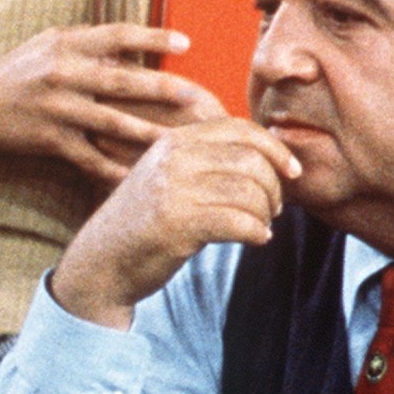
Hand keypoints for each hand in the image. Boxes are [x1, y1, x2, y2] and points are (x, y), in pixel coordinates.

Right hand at [0, 23, 225, 185]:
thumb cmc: (18, 71)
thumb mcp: (48, 45)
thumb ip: (88, 43)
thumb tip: (133, 45)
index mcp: (65, 45)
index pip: (116, 35)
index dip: (152, 37)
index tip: (186, 42)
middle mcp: (62, 74)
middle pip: (120, 80)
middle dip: (160, 88)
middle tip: (194, 95)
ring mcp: (57, 109)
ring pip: (111, 122)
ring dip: (147, 132)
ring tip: (177, 140)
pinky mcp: (51, 140)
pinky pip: (89, 158)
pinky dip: (114, 170)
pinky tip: (139, 179)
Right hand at [47, 117, 301, 327]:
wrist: (101, 263)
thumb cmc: (145, 224)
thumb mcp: (169, 178)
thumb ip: (208, 161)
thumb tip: (272, 153)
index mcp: (174, 141)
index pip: (240, 130)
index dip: (276, 149)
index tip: (292, 173)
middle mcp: (172, 159)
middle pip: (251, 160)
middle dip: (274, 188)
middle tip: (274, 209)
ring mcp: (172, 190)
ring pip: (249, 192)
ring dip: (266, 214)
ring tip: (260, 226)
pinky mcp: (176, 225)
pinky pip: (239, 222)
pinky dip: (257, 233)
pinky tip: (254, 240)